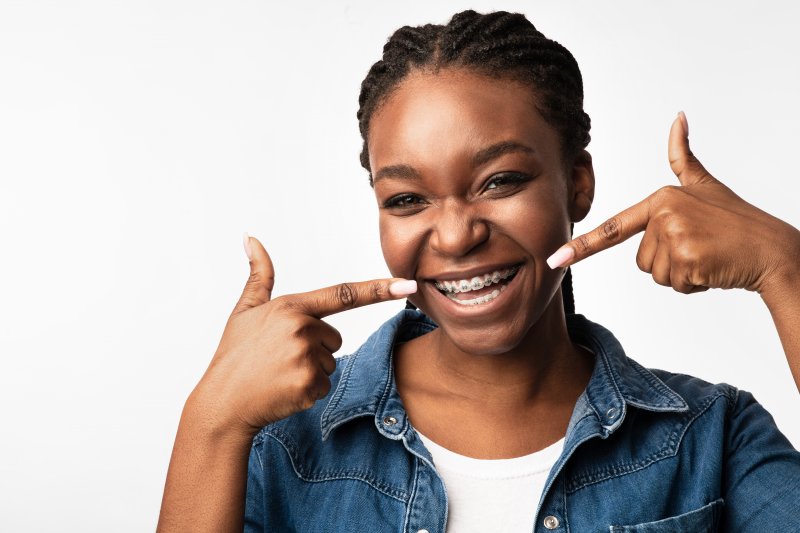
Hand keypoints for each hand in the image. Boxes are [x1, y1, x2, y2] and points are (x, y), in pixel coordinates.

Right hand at [189, 234, 416, 435]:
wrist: (223, 403)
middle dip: (314, 347)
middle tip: (281, 357)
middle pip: (334, 337)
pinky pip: (325, 385)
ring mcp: (307, 358)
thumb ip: (259, 275)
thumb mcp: (245, 310)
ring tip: (280, 372)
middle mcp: (302, 329)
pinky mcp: (310, 385)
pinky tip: (284, 389)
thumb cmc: (235, 355)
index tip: (407, 284)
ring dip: (312, 369)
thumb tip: (249, 237)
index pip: (343, 294)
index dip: (378, 289)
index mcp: (291, 307)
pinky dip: (309, 390)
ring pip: (331, 361)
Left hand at [546, 112, 799, 294]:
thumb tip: (677, 117)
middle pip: (640, 260)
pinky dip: (693, 284)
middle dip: (668, 262)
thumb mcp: (705, 184)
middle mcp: (663, 215)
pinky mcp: (686, 259)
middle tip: (699, 248)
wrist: (772, 249)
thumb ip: (682, 157)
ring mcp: (674, 237)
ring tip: (706, 256)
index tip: (555, 259)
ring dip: (680, 275)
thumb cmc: (736, 221)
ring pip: (655, 275)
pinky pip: (674, 285)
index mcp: (660, 199)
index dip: (583, 245)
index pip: (614, 227)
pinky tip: (712, 268)